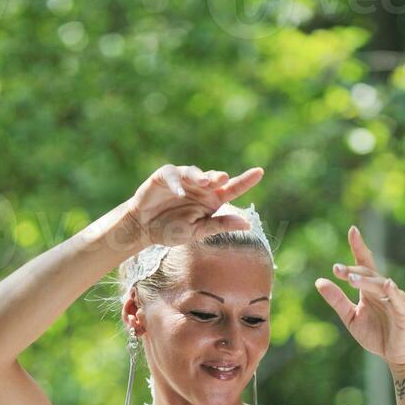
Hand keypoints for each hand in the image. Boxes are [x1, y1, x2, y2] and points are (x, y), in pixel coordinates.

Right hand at [125, 164, 264, 247]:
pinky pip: (173, 175)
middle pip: (214, 178)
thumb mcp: (197, 232)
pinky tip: (179, 193)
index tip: (260, 172)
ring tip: (206, 182)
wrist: (144, 228)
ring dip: (200, 176)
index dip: (246, 180)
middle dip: (218, 177)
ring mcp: (183, 179)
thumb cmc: (172, 230)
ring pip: (195, 172)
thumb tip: (247, 224)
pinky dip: (176, 182)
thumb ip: (219, 226)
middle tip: (223, 179)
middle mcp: (200, 187)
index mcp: (212, 201)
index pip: (232, 189)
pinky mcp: (165, 176)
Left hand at [314, 225, 404, 367]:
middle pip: (369, 273)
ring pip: (381, 284)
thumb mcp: (350, 317)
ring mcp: (395, 299)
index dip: (359, 246)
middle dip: (354, 270)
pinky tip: (388, 285)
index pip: (364, 263)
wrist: (396, 355)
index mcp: (370, 289)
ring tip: (351, 279)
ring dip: (366, 280)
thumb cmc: (376, 334)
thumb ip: (337, 300)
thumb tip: (319, 282)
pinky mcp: (404, 312)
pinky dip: (393, 292)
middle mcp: (383, 289)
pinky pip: (398, 300)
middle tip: (337, 269)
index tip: (352, 230)